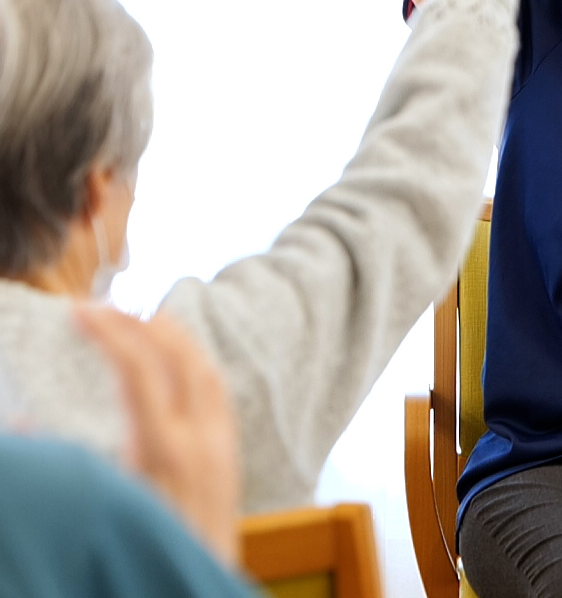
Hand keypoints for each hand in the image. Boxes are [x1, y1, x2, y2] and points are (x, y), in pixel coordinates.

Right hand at [75, 307, 240, 566]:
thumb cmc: (135, 562)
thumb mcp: (96, 512)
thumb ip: (63, 469)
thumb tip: (23, 424)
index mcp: (162, 450)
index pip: (139, 369)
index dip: (109, 333)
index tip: (80, 311)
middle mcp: (200, 442)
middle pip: (179, 357)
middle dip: (143, 323)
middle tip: (108, 308)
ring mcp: (221, 449)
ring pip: (207, 371)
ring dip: (177, 339)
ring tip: (145, 320)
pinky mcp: (230, 462)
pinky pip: (219, 395)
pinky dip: (197, 366)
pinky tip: (181, 364)